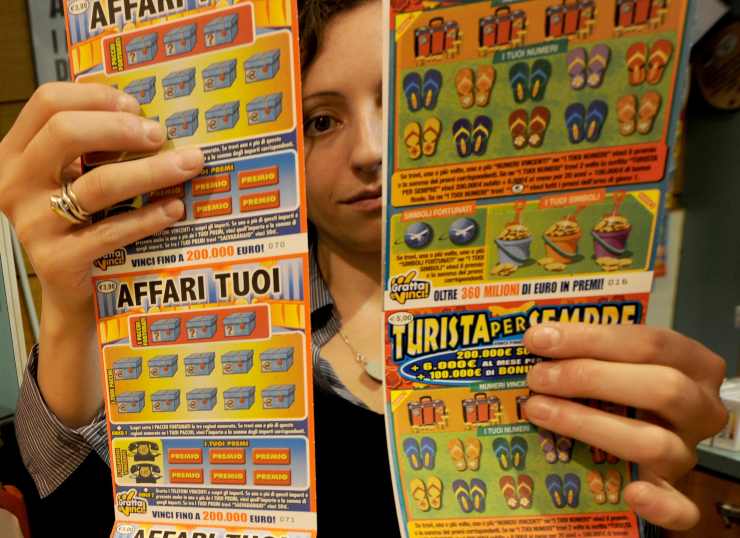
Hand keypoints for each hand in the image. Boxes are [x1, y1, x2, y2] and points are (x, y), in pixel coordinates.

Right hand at [0, 82, 202, 310]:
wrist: (73, 290)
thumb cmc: (84, 223)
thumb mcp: (77, 177)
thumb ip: (97, 147)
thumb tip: (152, 117)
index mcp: (16, 153)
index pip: (47, 102)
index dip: (96, 96)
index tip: (136, 105)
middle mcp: (15, 184)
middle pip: (66, 133)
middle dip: (122, 127)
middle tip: (160, 135)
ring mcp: (33, 223)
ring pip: (98, 184)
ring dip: (151, 170)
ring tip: (188, 165)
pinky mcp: (57, 260)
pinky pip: (112, 231)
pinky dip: (149, 217)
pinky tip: (175, 208)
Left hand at [523, 323, 726, 529]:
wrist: (639, 436)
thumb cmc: (623, 383)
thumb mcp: (616, 359)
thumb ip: (589, 350)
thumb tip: (535, 338)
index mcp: (693, 363)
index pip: (649, 343)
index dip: (590, 338)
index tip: (538, 339)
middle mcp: (700, 408)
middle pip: (661, 388)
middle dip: (589, 378)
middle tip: (537, 377)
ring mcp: (688, 452)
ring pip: (654, 442)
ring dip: (589, 424)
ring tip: (538, 411)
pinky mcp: (677, 494)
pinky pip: (681, 508)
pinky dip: (659, 504)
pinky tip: (631, 493)